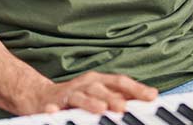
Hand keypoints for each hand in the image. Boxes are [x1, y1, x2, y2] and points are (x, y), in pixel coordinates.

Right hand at [29, 71, 156, 114]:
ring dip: (90, 102)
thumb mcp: (101, 95)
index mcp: (99, 81)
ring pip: (79, 96)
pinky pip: (51, 107)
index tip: (152, 96)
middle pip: (101, 88)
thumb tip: (150, 96)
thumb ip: (122, 96)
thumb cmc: (77, 96)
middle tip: (124, 107)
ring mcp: (68, 93)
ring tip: (100, 109)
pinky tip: (56, 112)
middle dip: (113, 97)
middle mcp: (85, 84)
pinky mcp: (51, 104)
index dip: (136, 88)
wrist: (40, 96)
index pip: (120, 81)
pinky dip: (54, 110)